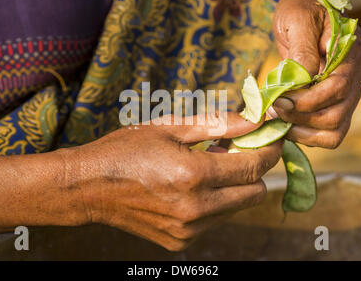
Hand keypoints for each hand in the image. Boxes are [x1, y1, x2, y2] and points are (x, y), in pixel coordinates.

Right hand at [67, 112, 282, 250]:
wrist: (88, 187)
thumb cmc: (125, 150)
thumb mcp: (170, 127)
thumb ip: (218, 125)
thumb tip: (255, 119)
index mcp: (193, 175)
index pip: (253, 166)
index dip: (269, 149)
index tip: (272, 137)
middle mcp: (196, 208)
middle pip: (255, 193)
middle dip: (253, 170)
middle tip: (235, 151)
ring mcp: (188, 229)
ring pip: (236, 208)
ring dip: (232, 187)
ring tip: (206, 168)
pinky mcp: (180, 241)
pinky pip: (214, 221)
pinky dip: (213, 203)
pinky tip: (191, 188)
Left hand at [272, 0, 360, 148]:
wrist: (305, 11)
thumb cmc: (300, 11)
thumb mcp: (297, 21)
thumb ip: (301, 50)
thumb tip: (300, 82)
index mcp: (351, 53)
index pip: (337, 88)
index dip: (306, 100)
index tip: (278, 99)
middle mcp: (357, 76)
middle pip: (336, 114)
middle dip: (300, 116)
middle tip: (274, 109)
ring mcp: (349, 92)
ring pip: (335, 130)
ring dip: (302, 131)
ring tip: (278, 117)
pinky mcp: (336, 104)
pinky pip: (329, 133)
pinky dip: (306, 135)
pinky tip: (286, 124)